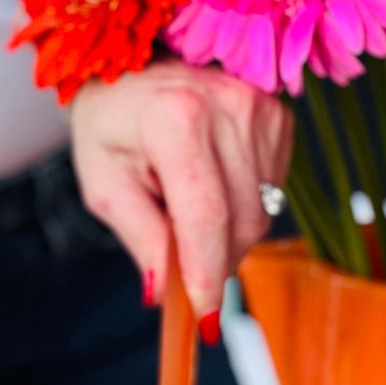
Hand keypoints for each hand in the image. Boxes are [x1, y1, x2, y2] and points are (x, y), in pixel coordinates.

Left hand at [70, 60, 293, 322]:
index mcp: (175, 118)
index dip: (206, 275)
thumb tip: (164, 293)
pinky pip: (271, 193)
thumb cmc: (111, 127)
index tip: (205, 320)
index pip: (205, 216)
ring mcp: (262, 108)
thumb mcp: (104, 186)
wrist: (135, 64)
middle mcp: (229, 106)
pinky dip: (241, 207)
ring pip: (261, 215)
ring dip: (226, 235)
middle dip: (213, 261)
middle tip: (180, 262)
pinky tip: (212, 184)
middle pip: (240, 224)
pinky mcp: (281, 116)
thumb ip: (140, 238)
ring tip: (186, 206)